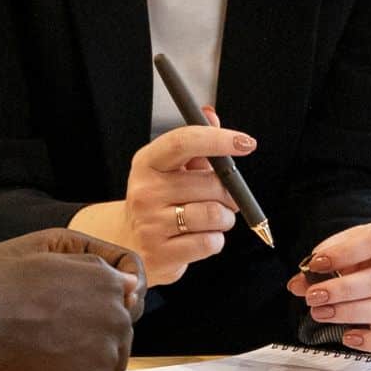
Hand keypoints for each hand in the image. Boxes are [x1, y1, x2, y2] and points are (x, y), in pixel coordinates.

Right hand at [0, 237, 138, 370]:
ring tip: (44, 363)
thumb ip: (96, 272)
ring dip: (83, 369)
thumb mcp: (54, 261)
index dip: (91, 322)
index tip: (66, 327)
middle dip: (91, 346)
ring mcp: (105, 353)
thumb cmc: (2, 289)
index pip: (118, 311)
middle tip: (52, 348)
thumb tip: (132, 285)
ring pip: (105, 369)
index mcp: (110, 285)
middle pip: (116, 342)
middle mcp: (117, 318)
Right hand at [68, 108, 252, 286]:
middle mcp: (145, 191)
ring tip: (212, 219)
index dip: (218, 139)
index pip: (184, 142)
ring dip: (224, 218)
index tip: (245, 142)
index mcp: (147, 163)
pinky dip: (215, 240)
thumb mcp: (168, 170)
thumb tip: (211, 116)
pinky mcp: (161, 254)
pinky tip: (200, 237)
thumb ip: (194, 145)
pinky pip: (209, 242)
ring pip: (214, 214)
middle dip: (229, 192)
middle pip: (210, 183)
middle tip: (226, 197)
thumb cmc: (155, 202)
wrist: (125, 243)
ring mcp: (151, 224)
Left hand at [285, 218, 370, 352]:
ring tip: (321, 312)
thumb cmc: (369, 253)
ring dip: (350, 312)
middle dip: (343, 289)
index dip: (344, 253)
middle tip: (314, 295)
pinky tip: (348, 336)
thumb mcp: (349, 245)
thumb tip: (299, 283)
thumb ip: (325, 260)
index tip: (316, 264)